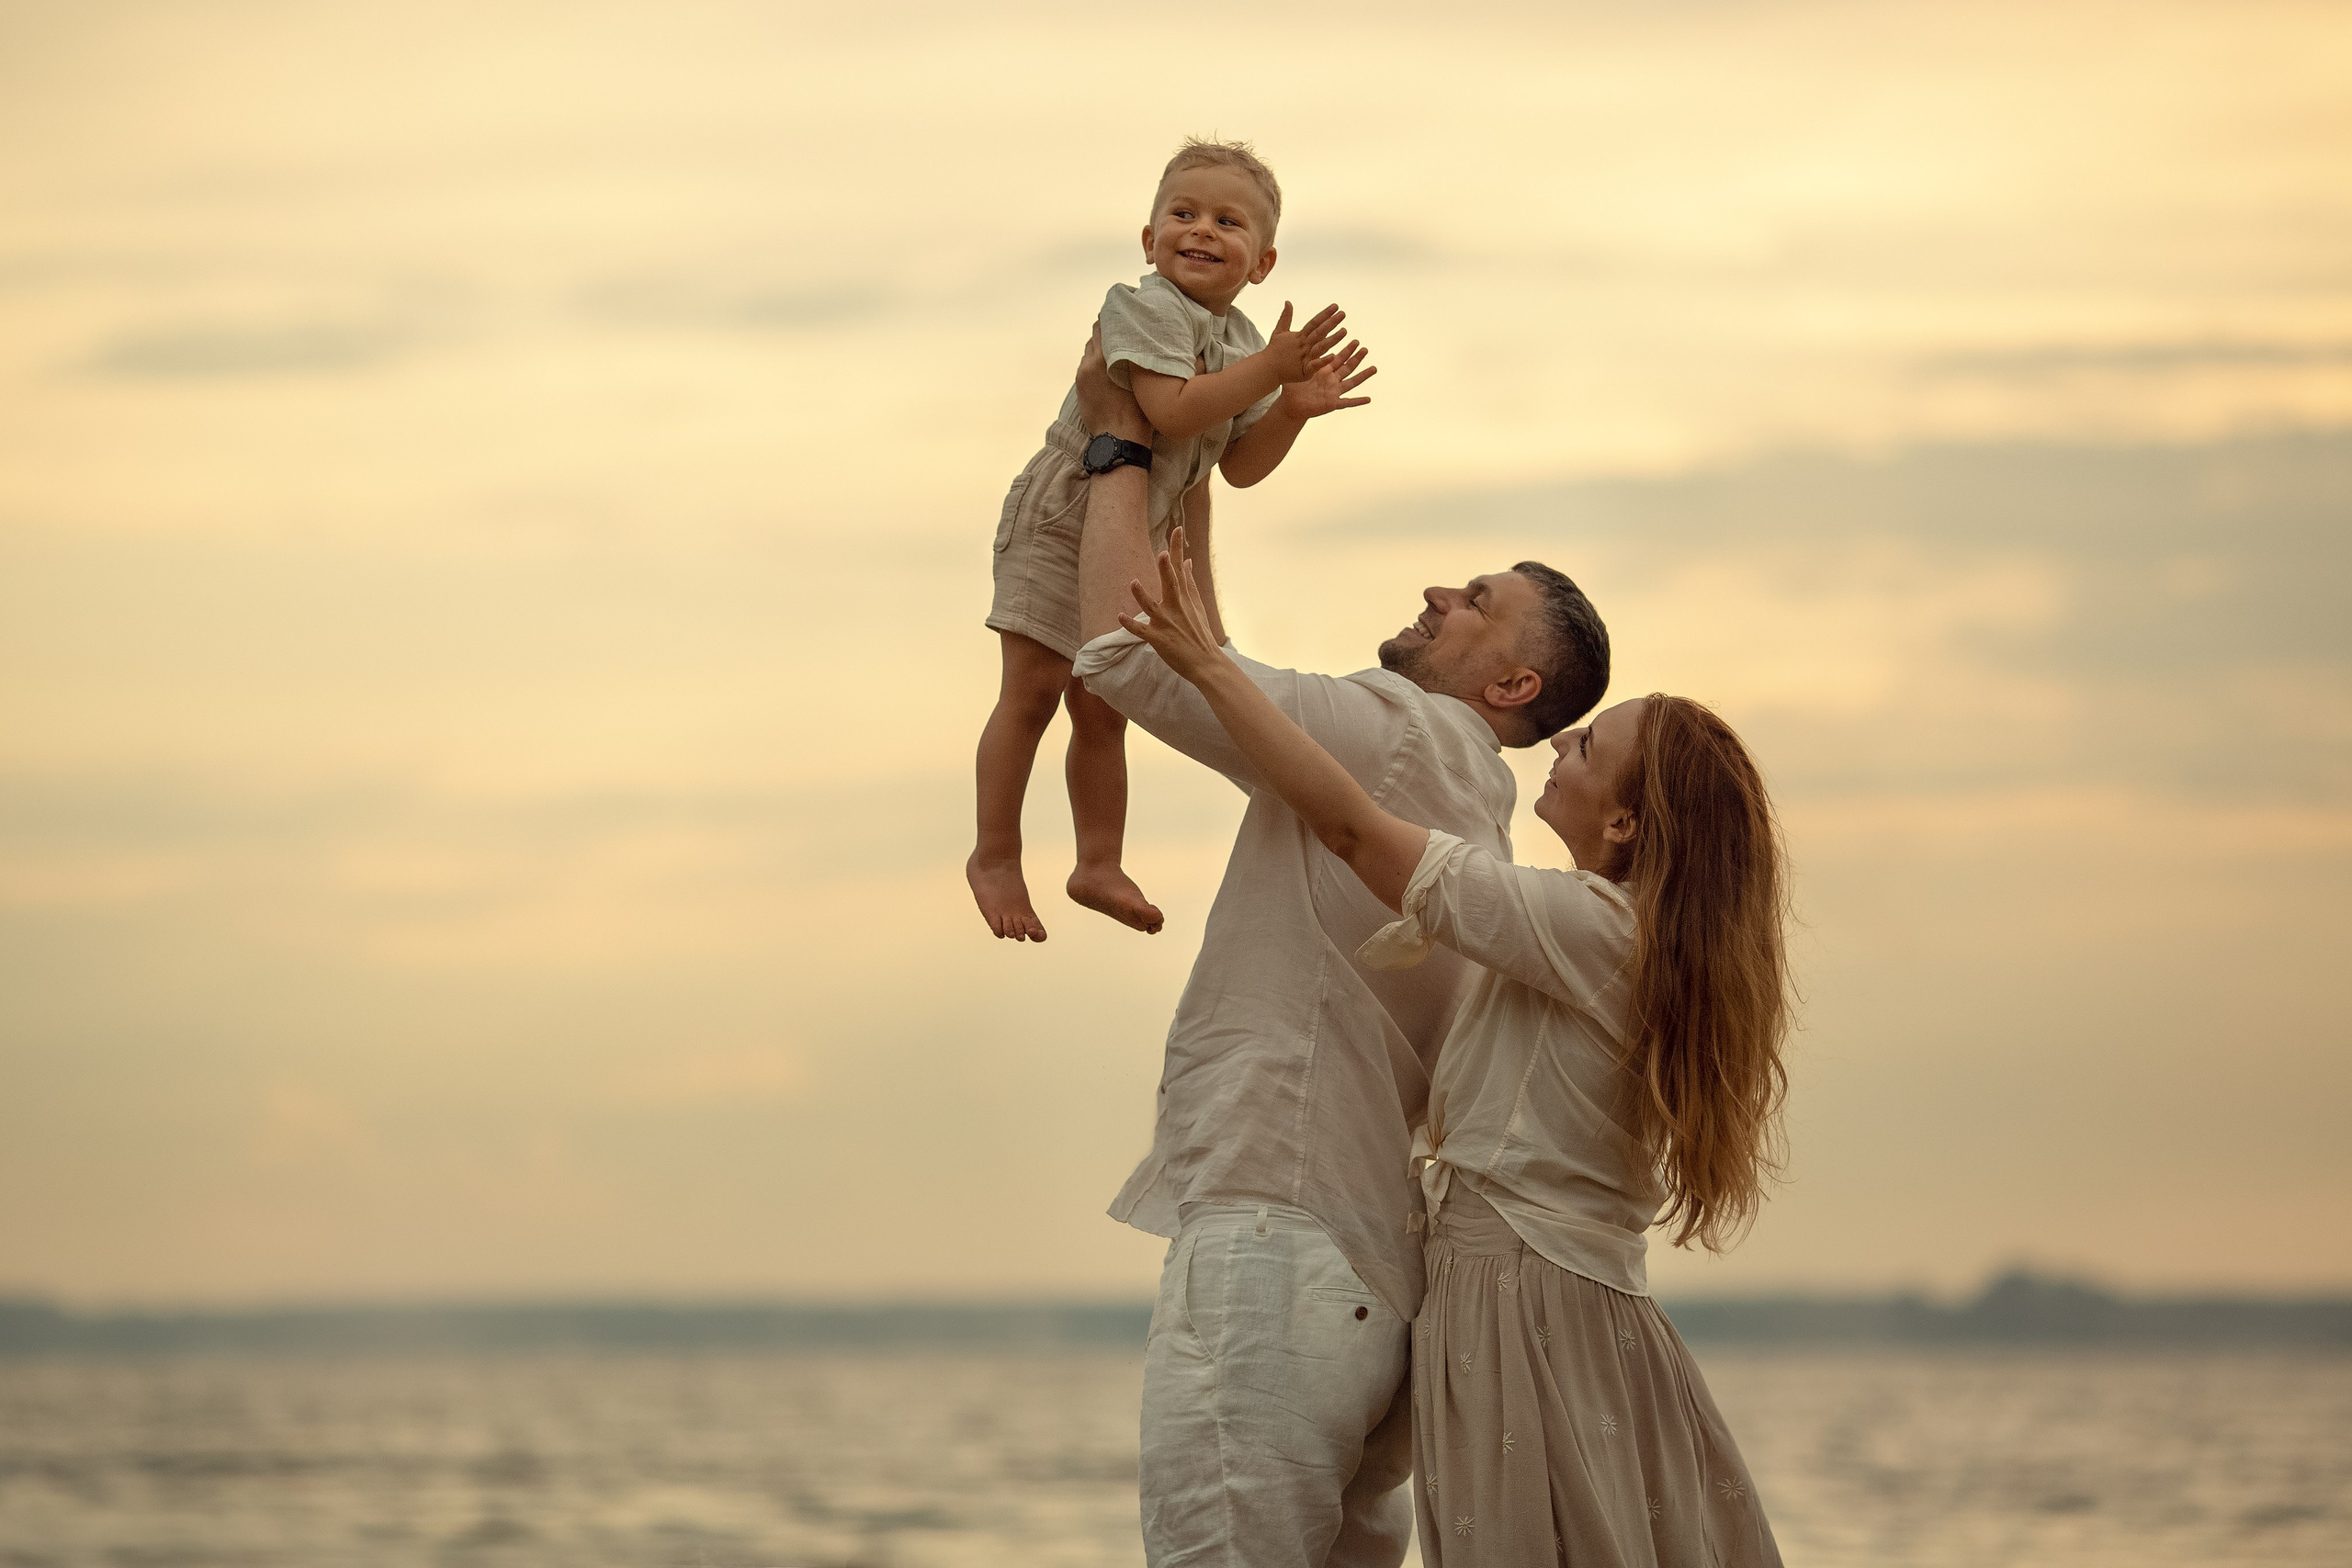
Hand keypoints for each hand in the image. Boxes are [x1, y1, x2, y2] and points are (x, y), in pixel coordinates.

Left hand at [1075, 322, 1150, 442]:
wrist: (1118, 439)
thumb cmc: (1138, 413)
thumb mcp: (1145, 380)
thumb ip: (1144, 358)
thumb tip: (1156, 347)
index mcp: (1107, 356)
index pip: (1104, 325)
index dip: (1112, 317)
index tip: (1121, 314)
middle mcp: (1091, 362)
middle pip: (1094, 335)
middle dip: (1106, 332)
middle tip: (1119, 330)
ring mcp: (1082, 374)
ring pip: (1089, 351)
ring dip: (1099, 348)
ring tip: (1114, 351)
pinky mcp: (1079, 386)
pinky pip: (1085, 366)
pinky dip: (1094, 363)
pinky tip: (1106, 369)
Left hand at [1116, 526, 1224, 683]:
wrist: (1207, 663)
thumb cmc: (1199, 633)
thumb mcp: (1197, 605)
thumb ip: (1189, 581)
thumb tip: (1186, 560)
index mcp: (1184, 598)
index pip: (1180, 568)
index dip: (1178, 548)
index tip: (1177, 529)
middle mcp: (1176, 608)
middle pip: (1170, 584)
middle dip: (1166, 569)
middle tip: (1163, 553)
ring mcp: (1167, 624)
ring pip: (1152, 607)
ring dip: (1142, 595)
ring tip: (1133, 582)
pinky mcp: (1159, 640)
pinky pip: (1141, 631)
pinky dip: (1130, 625)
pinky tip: (1120, 616)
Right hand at [1261, 302, 1348, 382]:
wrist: (1266, 369)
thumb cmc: (1274, 351)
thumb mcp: (1279, 332)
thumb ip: (1286, 317)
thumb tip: (1288, 302)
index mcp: (1299, 336)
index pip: (1314, 322)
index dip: (1325, 314)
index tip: (1336, 306)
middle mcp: (1303, 345)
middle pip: (1319, 332)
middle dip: (1331, 323)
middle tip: (1343, 314)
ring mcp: (1304, 357)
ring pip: (1320, 347)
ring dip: (1332, 339)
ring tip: (1344, 331)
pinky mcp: (1304, 370)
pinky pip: (1315, 365)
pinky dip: (1323, 361)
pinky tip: (1333, 356)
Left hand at [1278, 339, 1375, 418]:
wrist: (1290, 405)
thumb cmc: (1292, 387)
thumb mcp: (1298, 370)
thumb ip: (1302, 357)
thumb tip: (1298, 339)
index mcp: (1324, 370)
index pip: (1338, 358)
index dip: (1347, 351)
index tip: (1355, 341)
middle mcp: (1331, 380)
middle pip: (1347, 367)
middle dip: (1356, 358)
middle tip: (1364, 348)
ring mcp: (1333, 392)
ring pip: (1351, 382)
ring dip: (1363, 376)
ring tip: (1374, 368)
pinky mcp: (1332, 404)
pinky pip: (1347, 403)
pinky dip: (1357, 401)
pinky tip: (1368, 399)